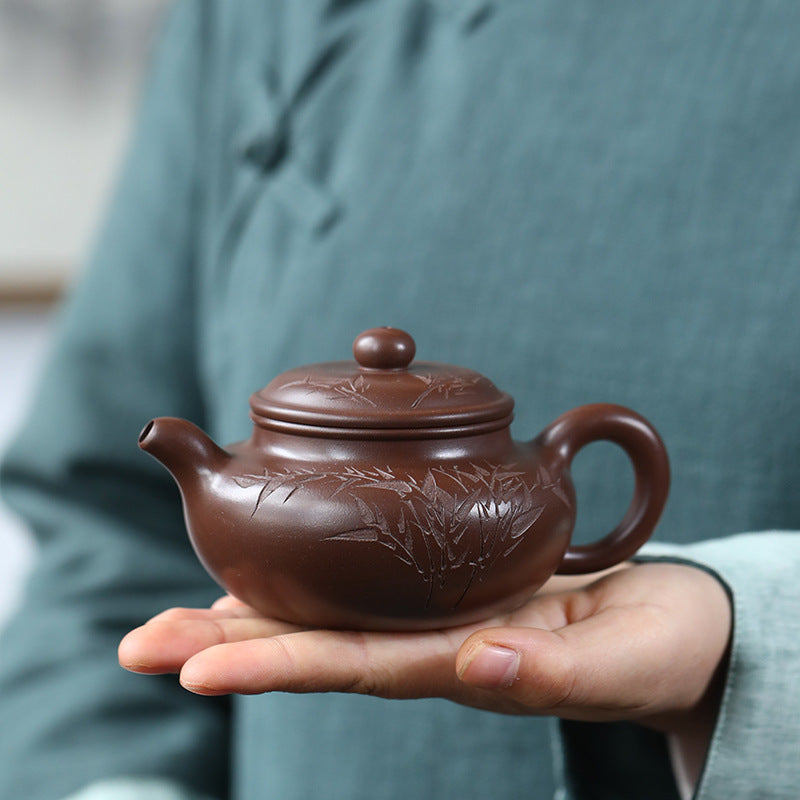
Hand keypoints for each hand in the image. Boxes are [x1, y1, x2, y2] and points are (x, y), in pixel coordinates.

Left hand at [119, 563, 729, 734]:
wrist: (669, 622)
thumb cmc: (652, 648)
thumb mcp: (619, 662)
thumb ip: (558, 670)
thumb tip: (488, 663)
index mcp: (469, 663)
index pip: (357, 666)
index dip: (278, 665)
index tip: (197, 669)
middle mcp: (435, 639)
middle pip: (319, 644)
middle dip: (228, 644)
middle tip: (140, 645)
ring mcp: (437, 609)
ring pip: (330, 612)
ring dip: (250, 612)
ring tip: (172, 618)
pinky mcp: (451, 576)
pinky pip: (367, 577)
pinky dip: (310, 571)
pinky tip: (265, 567)